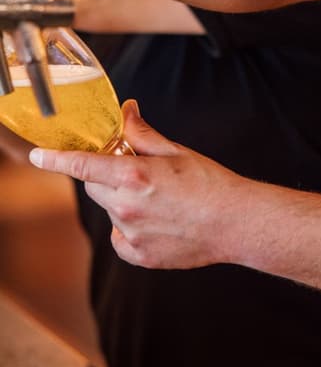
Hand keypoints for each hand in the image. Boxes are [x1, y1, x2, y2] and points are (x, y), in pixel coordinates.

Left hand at [29, 100, 250, 268]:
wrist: (235, 222)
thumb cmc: (211, 184)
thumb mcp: (176, 151)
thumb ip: (142, 134)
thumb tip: (126, 112)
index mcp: (135, 176)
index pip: (83, 165)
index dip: (56, 160)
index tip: (38, 156)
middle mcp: (127, 207)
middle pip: (95, 186)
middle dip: (109, 175)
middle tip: (140, 171)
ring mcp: (131, 234)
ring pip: (110, 210)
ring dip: (123, 200)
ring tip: (161, 199)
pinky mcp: (138, 255)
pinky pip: (120, 236)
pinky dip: (131, 227)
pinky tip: (159, 220)